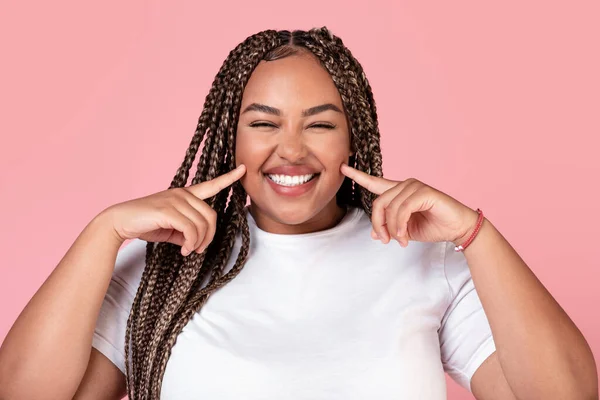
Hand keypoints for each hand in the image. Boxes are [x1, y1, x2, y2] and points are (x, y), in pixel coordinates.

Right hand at [102, 164, 245, 255]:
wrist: (120, 222)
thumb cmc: (146, 224)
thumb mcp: (171, 228)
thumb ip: (186, 231)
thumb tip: (196, 242)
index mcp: (185, 194)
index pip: (211, 184)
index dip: (228, 178)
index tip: (243, 169)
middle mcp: (183, 194)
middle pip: (211, 216)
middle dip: (208, 237)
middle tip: (198, 250)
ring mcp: (176, 200)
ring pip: (202, 225)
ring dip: (199, 243)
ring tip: (189, 251)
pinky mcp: (168, 210)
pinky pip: (191, 230)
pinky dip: (191, 243)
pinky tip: (184, 250)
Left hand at [340, 163, 478, 246]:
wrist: (457, 228)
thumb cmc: (433, 226)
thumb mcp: (404, 230)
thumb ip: (389, 228)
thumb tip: (374, 234)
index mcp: (398, 192)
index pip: (375, 183)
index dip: (359, 176)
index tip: (343, 168)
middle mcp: (405, 185)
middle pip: (378, 203)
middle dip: (378, 224)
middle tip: (385, 240)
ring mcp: (414, 186)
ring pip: (389, 207)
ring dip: (392, 228)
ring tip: (400, 240)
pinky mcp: (424, 192)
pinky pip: (402, 209)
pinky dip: (400, 225)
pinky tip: (404, 236)